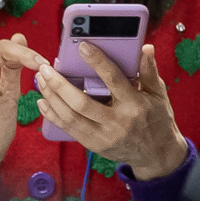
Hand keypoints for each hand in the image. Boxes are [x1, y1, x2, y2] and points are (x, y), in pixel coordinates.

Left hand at [35, 40, 187, 179]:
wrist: (156, 154)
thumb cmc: (157, 119)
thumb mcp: (158, 95)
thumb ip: (149, 72)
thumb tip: (145, 49)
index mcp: (136, 105)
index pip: (114, 80)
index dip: (98, 62)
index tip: (83, 46)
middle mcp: (118, 122)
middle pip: (82, 102)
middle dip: (60, 84)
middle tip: (45, 68)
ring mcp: (103, 136)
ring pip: (70, 117)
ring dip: (51, 97)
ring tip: (40, 80)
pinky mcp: (93, 144)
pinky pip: (68, 128)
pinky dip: (52, 114)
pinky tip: (42, 100)